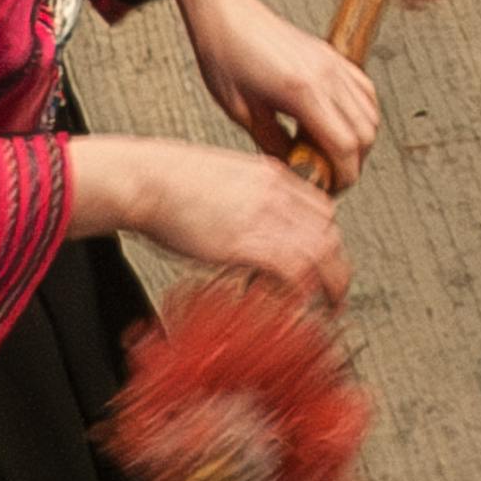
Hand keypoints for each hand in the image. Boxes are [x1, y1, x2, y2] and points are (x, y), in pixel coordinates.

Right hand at [66, 127, 350, 308]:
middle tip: (334, 289)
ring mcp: (265, 217)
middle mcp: (276, 193)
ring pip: (323, 252)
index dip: (326, 238)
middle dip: (336, 264)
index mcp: (270, 175)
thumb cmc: (166, 179)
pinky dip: (302, 290)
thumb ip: (244, 196)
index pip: (321, 208)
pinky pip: (295, 270)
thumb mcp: (221, 176)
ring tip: (328, 305)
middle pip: (329, 232)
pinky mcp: (248, 242)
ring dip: (331, 283)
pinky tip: (296, 303)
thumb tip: (245, 222)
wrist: (144, 179)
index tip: (322, 259)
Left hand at [174, 0, 380, 195]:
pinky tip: (339, 123)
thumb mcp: (242, 112)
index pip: (344, 145)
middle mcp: (326, 75)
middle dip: (353, 163)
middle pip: (365, 133)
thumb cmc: (225, 56)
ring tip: (331, 151)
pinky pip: (365, 90)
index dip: (344, 175)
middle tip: (329, 174)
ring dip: (359, 140)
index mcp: (301, 91)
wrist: (227, 14)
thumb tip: (294, 170)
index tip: (331, 187)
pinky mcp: (332, 56)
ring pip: (371, 113)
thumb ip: (273, 145)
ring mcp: (333, 63)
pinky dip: (361, 113)